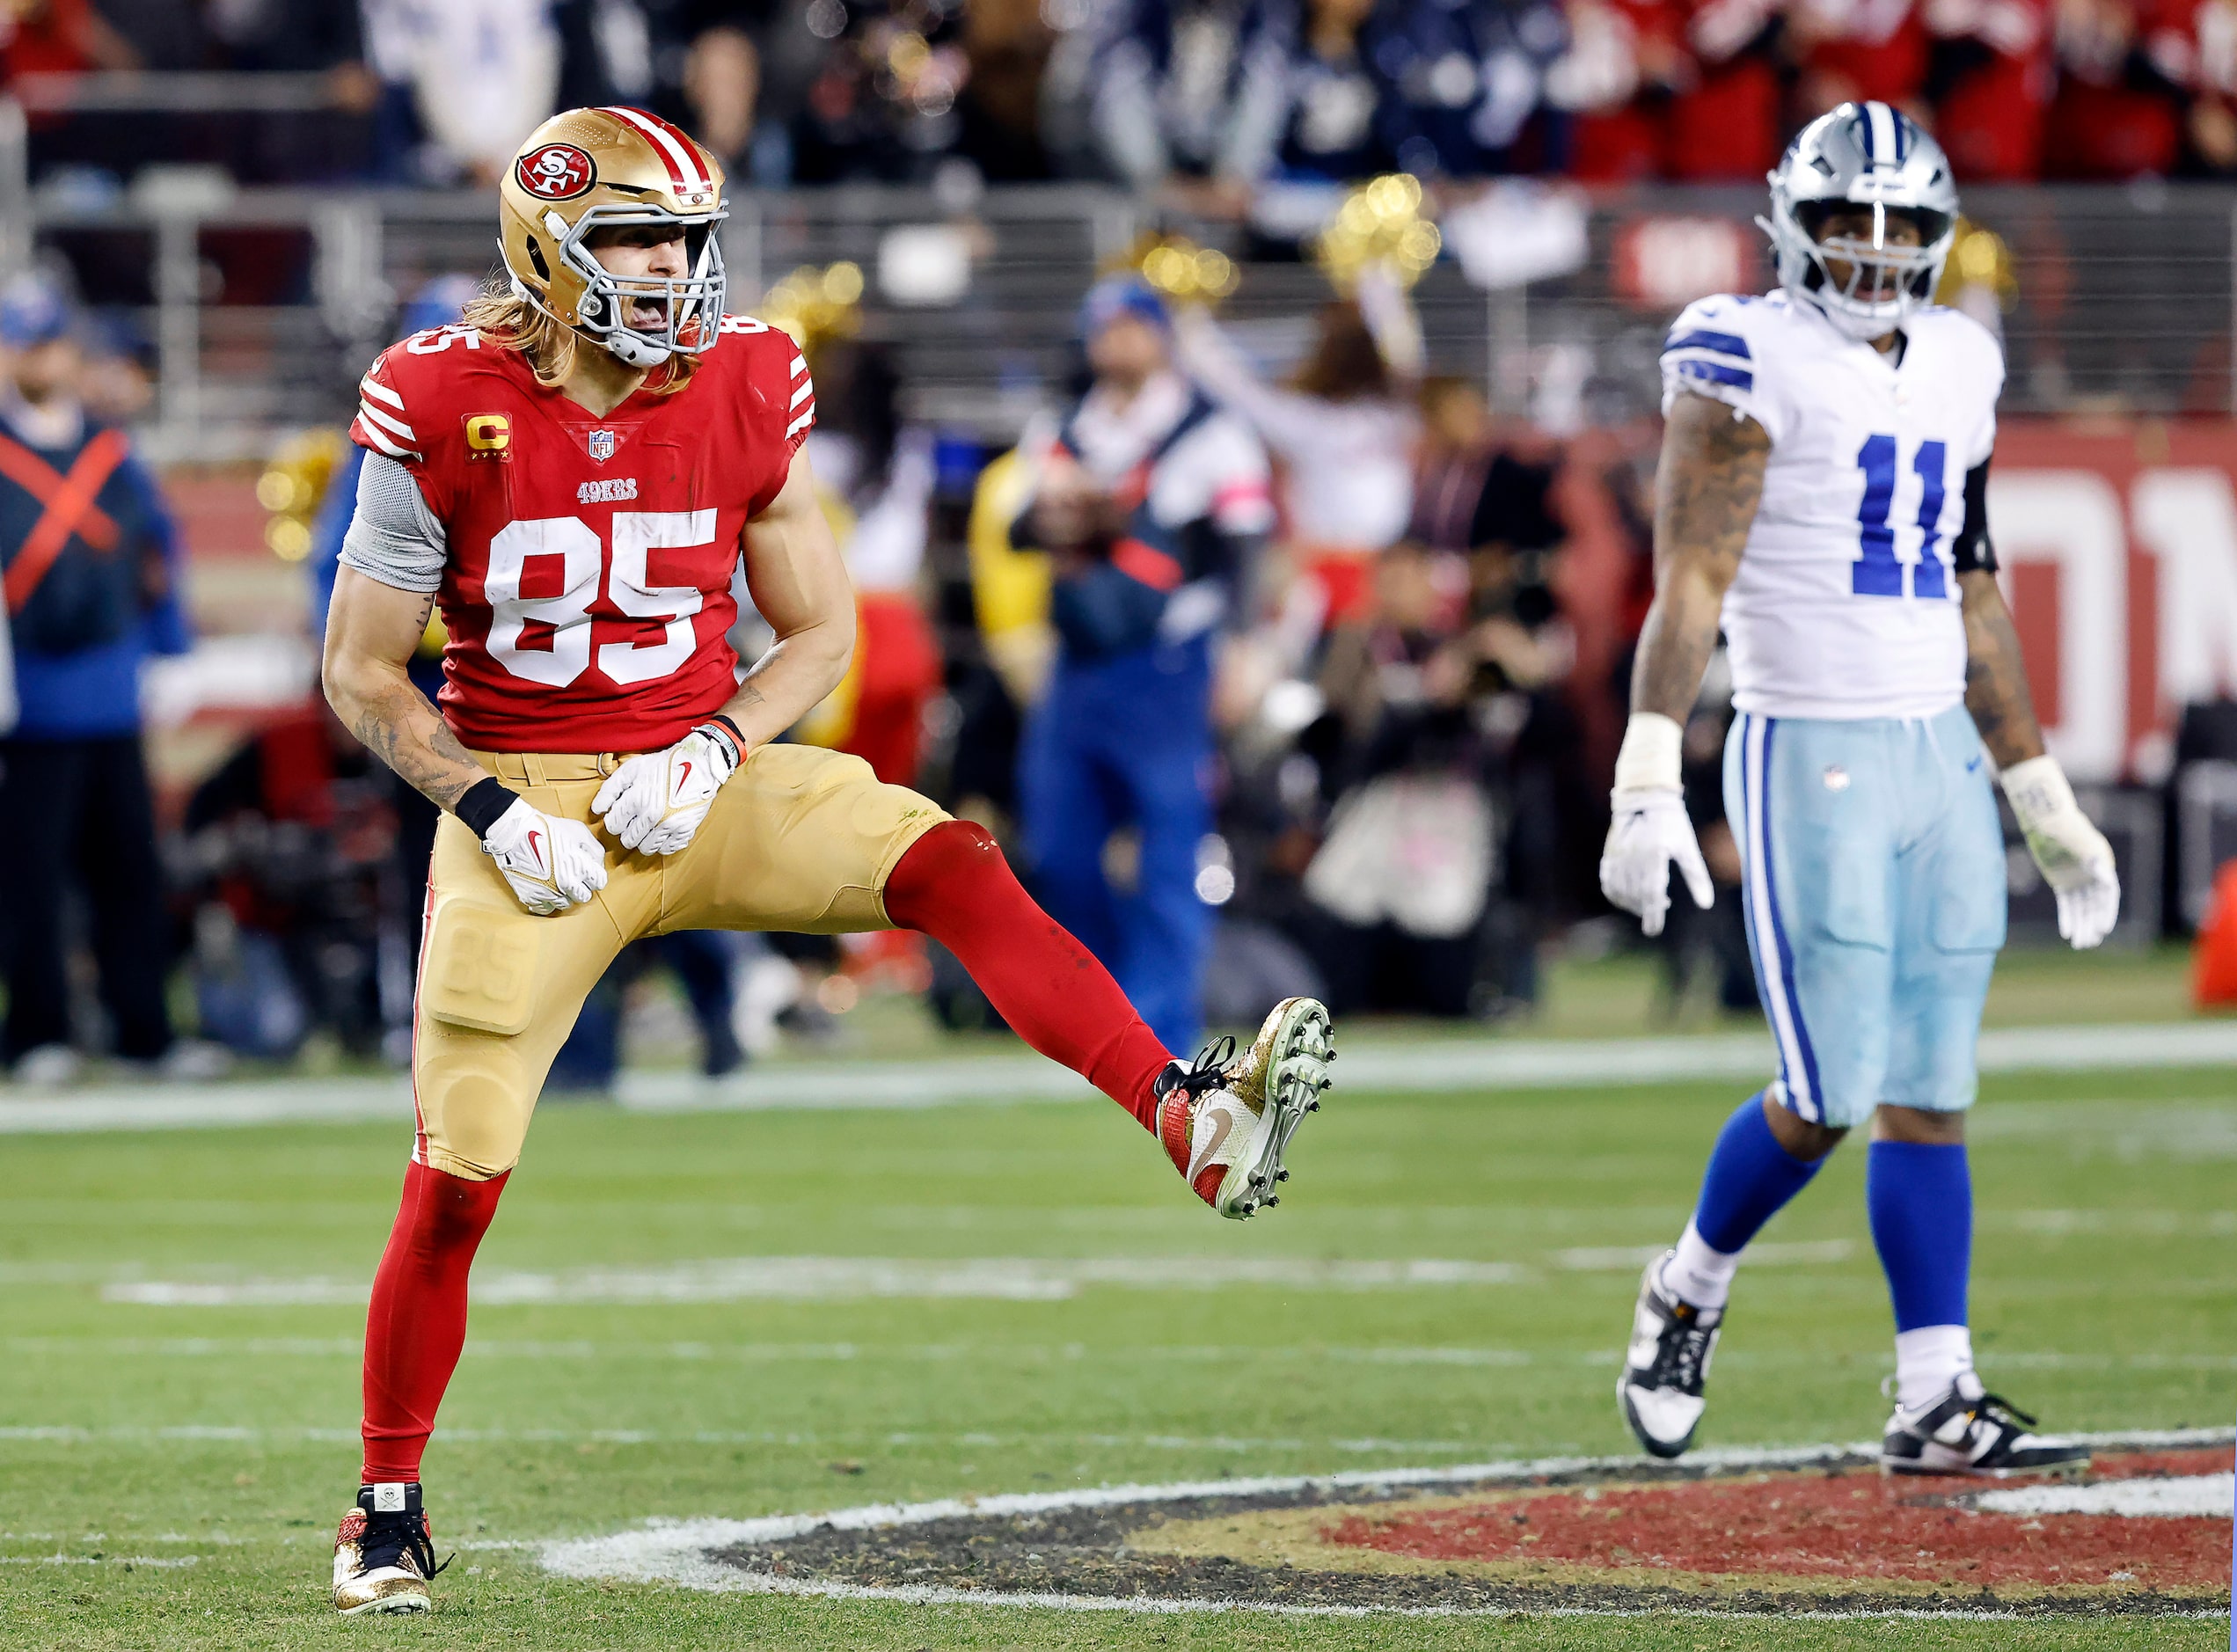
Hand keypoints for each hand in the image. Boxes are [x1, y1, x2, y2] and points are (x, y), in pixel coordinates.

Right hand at [481, 797, 606, 915]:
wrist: (515, 832)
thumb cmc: (546, 829)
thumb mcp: (578, 831)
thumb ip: (594, 850)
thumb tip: (598, 864)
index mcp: (581, 868)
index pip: (599, 883)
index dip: (594, 876)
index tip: (588, 872)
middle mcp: (567, 884)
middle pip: (584, 896)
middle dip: (581, 887)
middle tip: (572, 877)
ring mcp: (549, 892)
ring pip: (566, 904)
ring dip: (564, 895)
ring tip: (557, 882)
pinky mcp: (531, 897)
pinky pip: (545, 909)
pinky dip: (547, 902)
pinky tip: (546, 891)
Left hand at [592, 723, 740, 854]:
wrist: (698, 764)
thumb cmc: (663, 765)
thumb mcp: (631, 769)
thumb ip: (609, 790)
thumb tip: (597, 810)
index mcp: (636, 799)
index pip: (613, 826)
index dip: (615, 821)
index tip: (622, 815)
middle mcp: (652, 815)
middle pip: (628, 840)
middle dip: (628, 832)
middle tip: (635, 822)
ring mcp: (669, 825)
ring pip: (646, 848)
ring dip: (644, 840)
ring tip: (648, 829)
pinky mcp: (685, 829)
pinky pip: (667, 849)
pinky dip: (662, 844)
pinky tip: (662, 832)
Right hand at [1601, 788, 1713, 936]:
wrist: (1645, 799)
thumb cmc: (1672, 824)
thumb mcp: (1688, 849)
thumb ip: (1696, 877)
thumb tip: (1706, 905)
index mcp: (1656, 854)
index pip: (1652, 893)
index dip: (1652, 915)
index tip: (1653, 931)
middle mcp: (1634, 856)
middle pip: (1637, 895)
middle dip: (1646, 909)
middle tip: (1659, 909)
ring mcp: (1619, 856)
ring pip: (1621, 892)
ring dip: (1632, 905)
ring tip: (1647, 904)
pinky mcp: (1609, 855)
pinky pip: (1608, 883)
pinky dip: (1616, 896)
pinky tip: (1628, 899)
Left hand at [2001, 756, 2119, 948]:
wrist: (2046, 821)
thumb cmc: (2065, 829)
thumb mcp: (2081, 844)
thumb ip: (2094, 861)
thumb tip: (2105, 877)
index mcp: (2103, 867)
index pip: (2108, 896)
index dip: (2106, 913)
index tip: (2102, 929)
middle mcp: (2093, 876)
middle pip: (2095, 906)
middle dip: (2092, 925)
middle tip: (2089, 942)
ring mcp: (2078, 880)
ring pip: (2082, 909)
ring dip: (2081, 926)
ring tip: (2079, 945)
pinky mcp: (2063, 883)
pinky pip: (2067, 905)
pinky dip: (2067, 918)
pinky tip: (2067, 933)